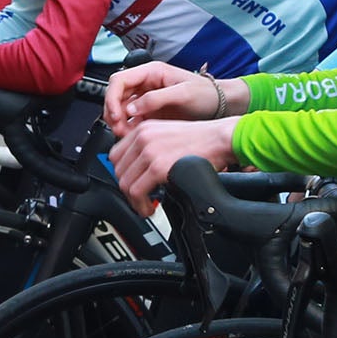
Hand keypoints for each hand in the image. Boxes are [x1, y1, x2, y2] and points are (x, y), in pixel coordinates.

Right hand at [106, 64, 234, 127]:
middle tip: (119, 129)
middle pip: (116, 96)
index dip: (111, 97)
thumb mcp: (182, 94)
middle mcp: (146, 83)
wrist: (221, 105)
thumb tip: (131, 109)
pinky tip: (134, 137)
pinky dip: (129, 129)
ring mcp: (147, 98)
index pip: (119, 80)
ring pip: (121, 109)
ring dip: (120, 122)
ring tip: (126, 135)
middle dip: (114, 113)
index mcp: (151, 72)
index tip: (115, 115)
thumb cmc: (207, 94)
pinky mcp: (151, 112)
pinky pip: (132, 120)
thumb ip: (155, 99)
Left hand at [112, 115, 241, 206]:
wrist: (220, 139)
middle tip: (138, 199)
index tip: (130, 184)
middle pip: (118, 170)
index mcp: (143, 129)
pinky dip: (141, 205)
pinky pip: (137, 192)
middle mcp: (142, 138)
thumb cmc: (202, 140)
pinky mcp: (158, 167)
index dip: (121, 173)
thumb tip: (139, 168)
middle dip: (126, 189)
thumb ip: (150, 146)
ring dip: (133, 201)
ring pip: (125, 183)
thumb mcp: (167, 134)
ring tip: (145, 207)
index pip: (116, 155)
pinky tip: (150, 208)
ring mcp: (149, 152)